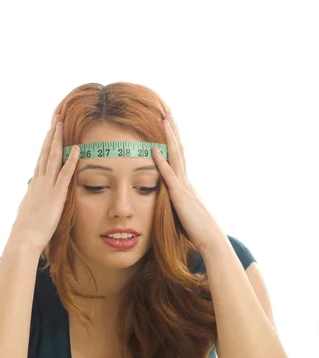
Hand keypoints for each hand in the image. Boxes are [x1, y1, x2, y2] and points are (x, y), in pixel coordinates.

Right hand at [10, 115, 79, 252]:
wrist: (24, 239)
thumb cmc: (27, 231)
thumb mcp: (30, 211)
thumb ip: (34, 200)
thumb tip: (33, 195)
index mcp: (35, 186)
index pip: (41, 160)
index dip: (46, 145)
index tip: (50, 131)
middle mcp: (40, 182)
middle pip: (46, 153)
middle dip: (52, 135)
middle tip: (56, 118)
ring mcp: (47, 187)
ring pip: (53, 158)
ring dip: (59, 140)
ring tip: (62, 124)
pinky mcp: (56, 196)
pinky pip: (64, 175)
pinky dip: (71, 160)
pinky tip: (76, 148)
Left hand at [152, 111, 223, 254]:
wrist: (210, 238)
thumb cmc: (196, 230)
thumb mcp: (182, 212)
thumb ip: (175, 203)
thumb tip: (167, 200)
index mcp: (185, 184)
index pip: (178, 158)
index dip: (173, 142)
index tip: (168, 126)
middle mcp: (186, 180)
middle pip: (179, 150)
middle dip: (172, 132)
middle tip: (167, 112)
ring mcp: (184, 186)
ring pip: (176, 156)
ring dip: (169, 138)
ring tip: (163, 119)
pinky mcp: (179, 195)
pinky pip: (169, 175)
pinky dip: (161, 161)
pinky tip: (154, 149)